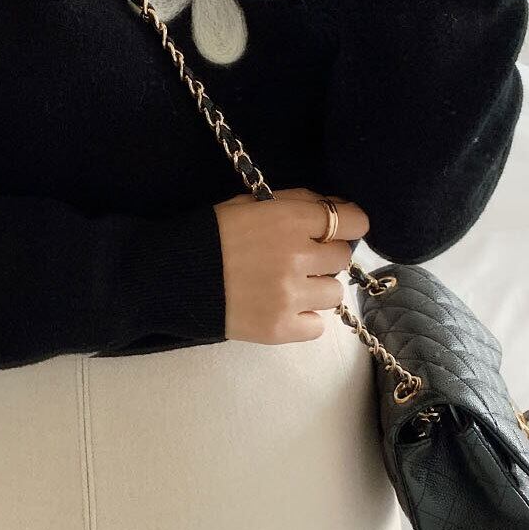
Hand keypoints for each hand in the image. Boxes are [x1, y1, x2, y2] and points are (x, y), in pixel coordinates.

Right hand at [213, 186, 368, 344]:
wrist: (175, 276)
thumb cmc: (214, 234)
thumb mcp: (252, 204)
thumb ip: (297, 202)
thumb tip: (338, 206)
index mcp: (290, 220)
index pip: (353, 221)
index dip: (348, 224)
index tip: (337, 230)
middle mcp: (296, 256)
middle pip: (342, 258)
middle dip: (324, 256)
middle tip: (298, 259)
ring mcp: (290, 295)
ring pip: (334, 293)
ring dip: (316, 288)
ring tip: (288, 286)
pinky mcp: (280, 328)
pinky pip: (318, 326)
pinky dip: (304, 318)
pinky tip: (282, 307)